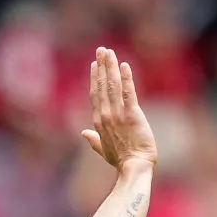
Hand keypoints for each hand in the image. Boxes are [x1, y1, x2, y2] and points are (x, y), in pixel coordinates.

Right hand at [81, 48, 157, 170]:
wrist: (134, 167)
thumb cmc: (121, 160)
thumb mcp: (103, 149)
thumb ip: (93, 140)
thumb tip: (83, 133)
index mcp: (98, 122)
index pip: (95, 95)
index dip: (94, 78)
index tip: (94, 64)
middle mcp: (105, 115)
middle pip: (102, 86)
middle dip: (101, 66)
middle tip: (101, 50)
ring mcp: (118, 115)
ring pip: (112, 86)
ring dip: (110, 67)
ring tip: (109, 52)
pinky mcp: (132, 115)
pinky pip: (128, 93)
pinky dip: (126, 78)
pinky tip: (124, 65)